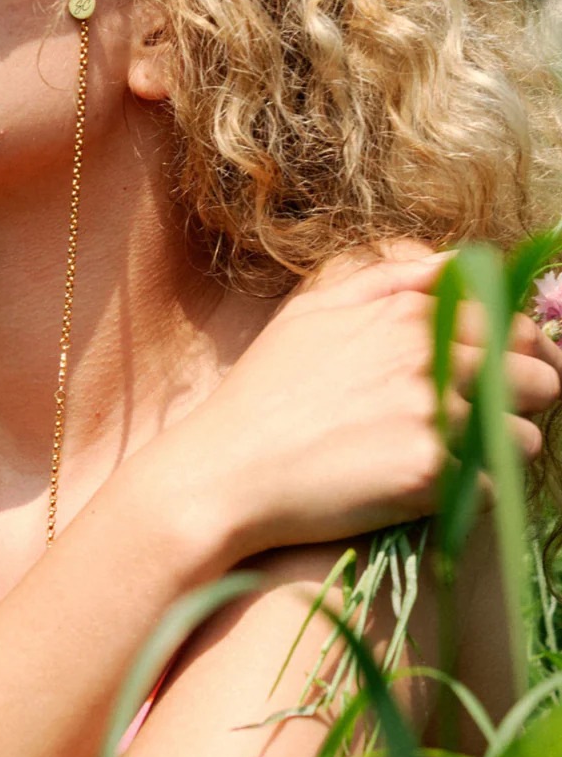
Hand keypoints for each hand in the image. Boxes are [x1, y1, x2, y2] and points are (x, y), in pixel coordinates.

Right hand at [161, 247, 561, 566]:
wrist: (226, 468)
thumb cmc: (265, 389)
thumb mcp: (314, 310)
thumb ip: (390, 278)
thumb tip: (454, 262)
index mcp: (407, 314)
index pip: (513, 323)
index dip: (516, 352)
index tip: (498, 374)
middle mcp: (428, 357)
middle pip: (538, 377)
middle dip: (525, 400)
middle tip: (486, 420)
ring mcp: (432, 416)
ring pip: (528, 437)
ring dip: (503, 451)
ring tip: (457, 458)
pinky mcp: (428, 475)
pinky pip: (495, 488)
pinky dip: (474, 494)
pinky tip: (433, 488)